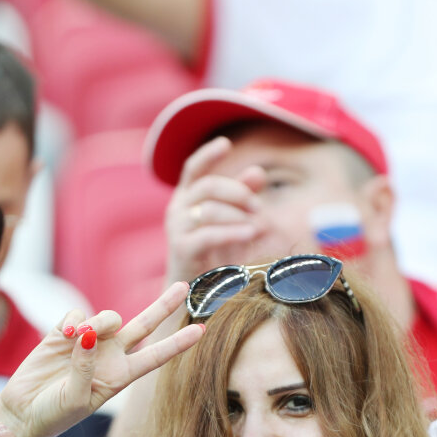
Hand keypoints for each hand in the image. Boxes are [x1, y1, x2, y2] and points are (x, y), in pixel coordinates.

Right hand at [0, 283, 203, 436]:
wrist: (22, 412)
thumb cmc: (54, 414)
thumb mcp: (76, 398)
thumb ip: (85, 367)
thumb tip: (87, 335)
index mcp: (121, 376)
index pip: (156, 356)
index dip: (178, 344)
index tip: (202, 331)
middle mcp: (110, 356)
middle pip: (144, 325)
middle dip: (163, 305)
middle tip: (183, 286)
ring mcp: (88, 342)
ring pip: (107, 316)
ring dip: (98, 321)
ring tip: (79, 336)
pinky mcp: (63, 333)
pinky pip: (76, 314)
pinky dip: (73, 320)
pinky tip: (64, 335)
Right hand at [165, 136, 266, 283]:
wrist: (193, 293)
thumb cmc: (213, 253)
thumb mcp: (228, 221)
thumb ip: (241, 196)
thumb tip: (258, 171)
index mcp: (187, 197)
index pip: (193, 168)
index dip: (208, 154)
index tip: (226, 143)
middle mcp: (177, 209)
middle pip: (208, 186)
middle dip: (238, 192)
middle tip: (258, 207)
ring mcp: (177, 229)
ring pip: (209, 209)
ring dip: (238, 215)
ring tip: (258, 226)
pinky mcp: (181, 249)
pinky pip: (208, 234)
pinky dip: (232, 232)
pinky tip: (250, 234)